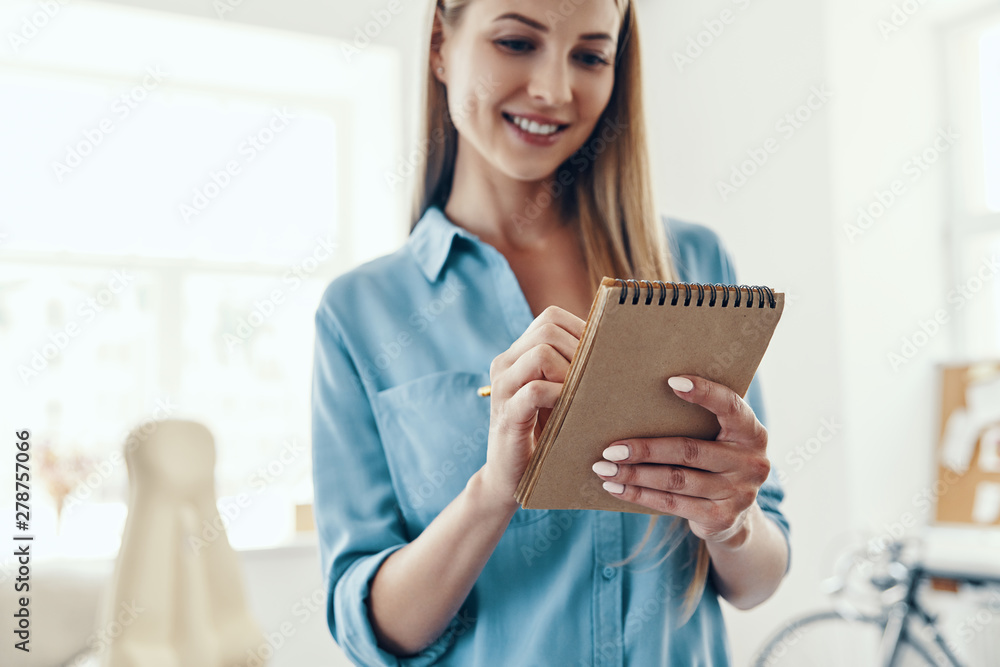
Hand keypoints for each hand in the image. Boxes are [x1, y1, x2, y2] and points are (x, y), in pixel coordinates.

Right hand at [478, 306, 584, 513]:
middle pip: (547, 328)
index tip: (599, 357)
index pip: (551, 318)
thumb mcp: (559, 394)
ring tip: (581, 395)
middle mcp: (505, 363)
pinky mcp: (506, 413)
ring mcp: (502, 387)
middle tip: (593, 379)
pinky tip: (569, 411)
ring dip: (570, 371)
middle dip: (579, 350)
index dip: (580, 330)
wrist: (511, 477)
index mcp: (517, 354)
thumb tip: (618, 346)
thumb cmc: (544, 433)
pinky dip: (559, 395)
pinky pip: (535, 390)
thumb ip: (573, 369)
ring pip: (541, 353)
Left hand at [593, 375, 769, 544]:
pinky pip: (670, 504)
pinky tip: (615, 488)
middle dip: (645, 449)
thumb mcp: (721, 438)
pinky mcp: (720, 518)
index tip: (672, 381)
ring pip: (675, 480)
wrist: (737, 516)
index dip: (705, 393)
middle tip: (611, 448)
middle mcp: (750, 463)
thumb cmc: (716, 460)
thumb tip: (646, 397)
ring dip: (634, 475)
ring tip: (604, 468)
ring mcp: (737, 493)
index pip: (731, 406)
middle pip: (689, 451)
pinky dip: (639, 495)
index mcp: (752, 433)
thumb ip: (701, 419)